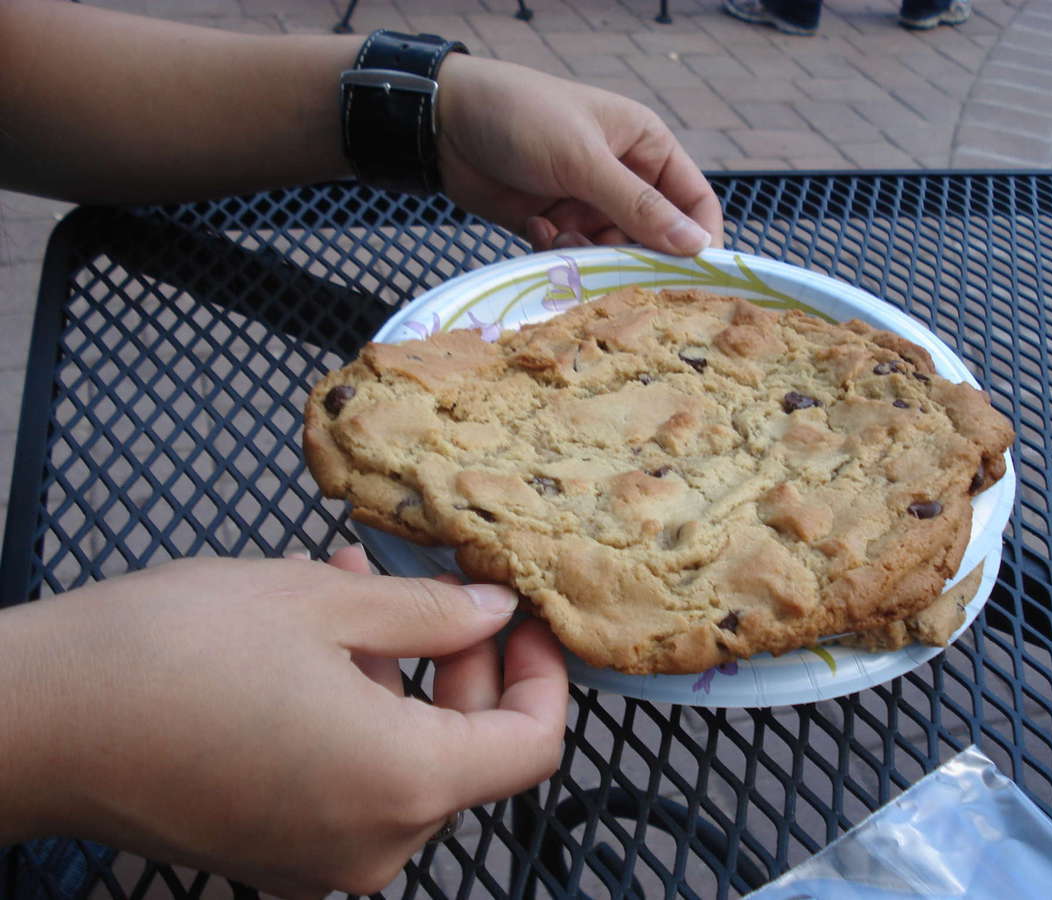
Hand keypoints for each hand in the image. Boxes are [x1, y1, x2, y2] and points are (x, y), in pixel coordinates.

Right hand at [0, 548, 566, 898]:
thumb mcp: (324, 603)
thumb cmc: (178, 649)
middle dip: (459, 662)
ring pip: (403, 760)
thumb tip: (493, 612)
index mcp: (404, 783)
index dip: (542, 673)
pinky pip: (347, 781)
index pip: (532, 745)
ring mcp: (319, 860)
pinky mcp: (271, 853)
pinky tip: (310, 643)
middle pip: (468, 753)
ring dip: (396, 674)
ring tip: (350, 588)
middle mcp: (374, 843)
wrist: (37, 720)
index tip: (522, 617)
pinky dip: (353, 714)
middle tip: (428, 581)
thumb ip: (432, 612)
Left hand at [436, 54, 722, 255]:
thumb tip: (696, 247)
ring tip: (560, 236)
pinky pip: (573, 256)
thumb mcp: (584, 159)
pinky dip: (558, 252)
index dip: (697, 239)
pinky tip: (536, 228)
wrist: (444, 123)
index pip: (694, 201)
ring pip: (611, 252)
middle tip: (610, 266)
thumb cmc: (522, 118)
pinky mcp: (553, 224)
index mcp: (646, 147)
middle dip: (633, 255)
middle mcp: (623, 177)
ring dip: (590, 256)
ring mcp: (587, 202)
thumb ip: (638, 206)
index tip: (691, 278)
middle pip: (652, 237)